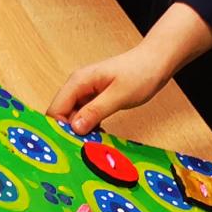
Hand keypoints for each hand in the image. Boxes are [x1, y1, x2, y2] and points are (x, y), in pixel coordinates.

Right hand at [48, 37, 174, 134]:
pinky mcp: (94, 98)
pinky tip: (100, 136)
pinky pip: (84, 116)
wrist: (155, 62)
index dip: (59, 128)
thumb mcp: (118, 96)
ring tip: (94, 144)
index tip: (71, 146)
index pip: (55, 109)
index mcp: (78, 82)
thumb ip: (95, 111)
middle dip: (70, 132)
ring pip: (73, 117)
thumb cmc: (140, 74)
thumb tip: (75, 128)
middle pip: (62, 114)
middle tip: (85, 149)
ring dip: (81, 132)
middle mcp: (77, 86)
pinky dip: (90, 127)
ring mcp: (85, 92)